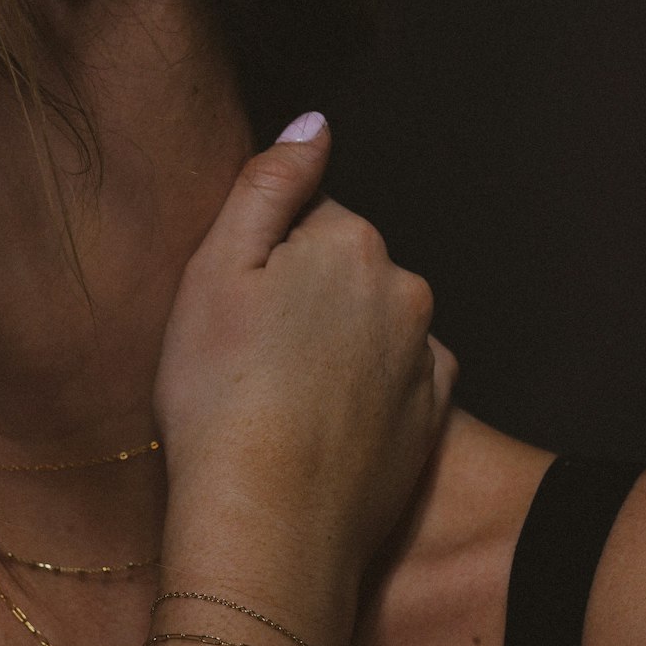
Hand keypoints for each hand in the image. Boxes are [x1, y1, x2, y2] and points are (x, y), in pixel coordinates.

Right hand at [155, 113, 454, 635]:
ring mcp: (425, 357)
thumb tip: (316, 125)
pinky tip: (325, 425)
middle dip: (307, 301)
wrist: (267, 520)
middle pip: (348, 273)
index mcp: (350, 243)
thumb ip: (268, 185)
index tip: (237, 315)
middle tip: (254, 362)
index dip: (264, 264)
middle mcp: (405, 290)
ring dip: (338, 347)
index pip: (310, 220)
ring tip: (285, 403)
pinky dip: (368, 391)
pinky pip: (399, 379)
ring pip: (374, 326)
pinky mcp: (431, 416)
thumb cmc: (219, 395)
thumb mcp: (214, 272)